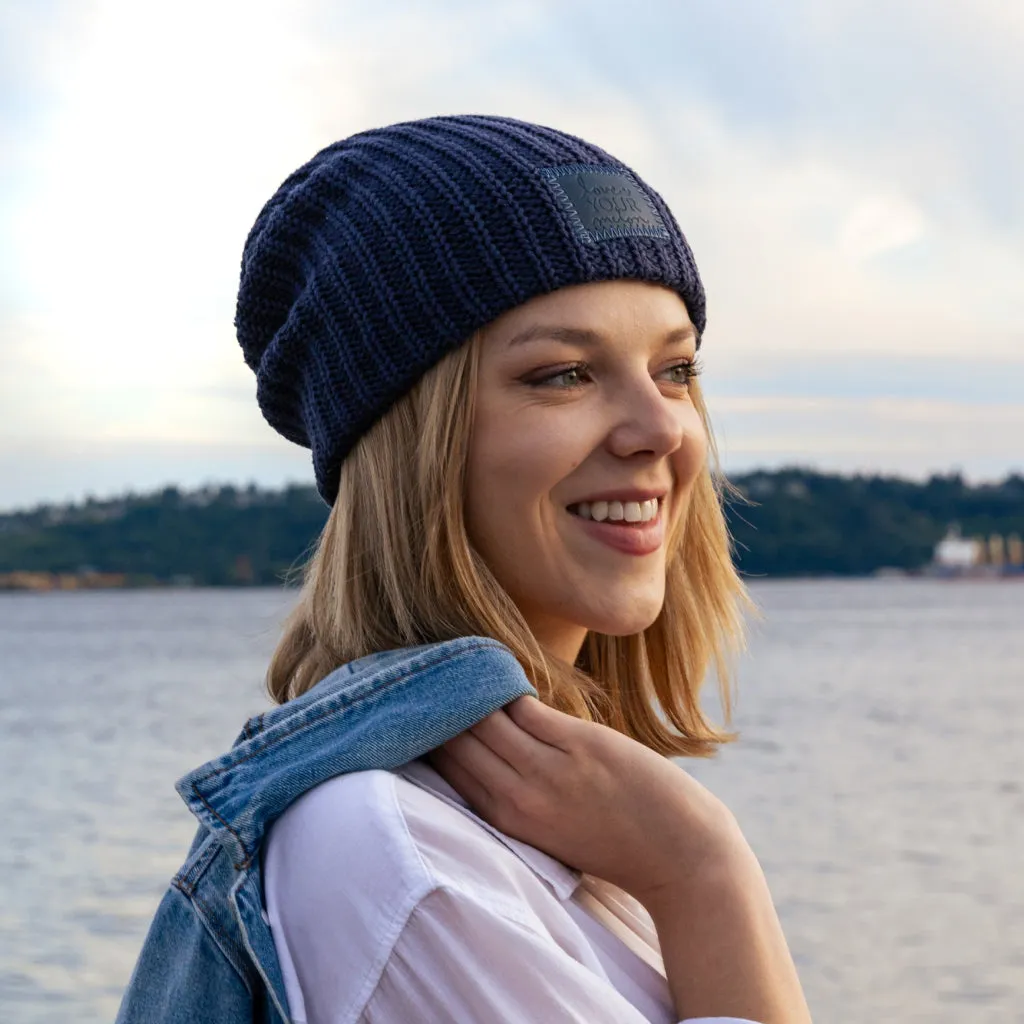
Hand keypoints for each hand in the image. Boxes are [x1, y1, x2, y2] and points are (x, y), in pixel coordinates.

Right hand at [426, 694, 745, 905]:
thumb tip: (497, 738)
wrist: (677, 853)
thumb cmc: (615, 840)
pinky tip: (495, 667)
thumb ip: (519, 791)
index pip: (450, 768)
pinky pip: (523, 707)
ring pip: (483, 719)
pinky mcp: (578, 746)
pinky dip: (505, 686)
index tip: (421, 704)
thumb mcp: (551, 829)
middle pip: (457, 741)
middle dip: (439, 707)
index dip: (431, 733)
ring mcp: (547, 771)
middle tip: (426, 675)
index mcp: (507, 821)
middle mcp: (517, 797)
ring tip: (453, 662)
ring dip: (466, 689)